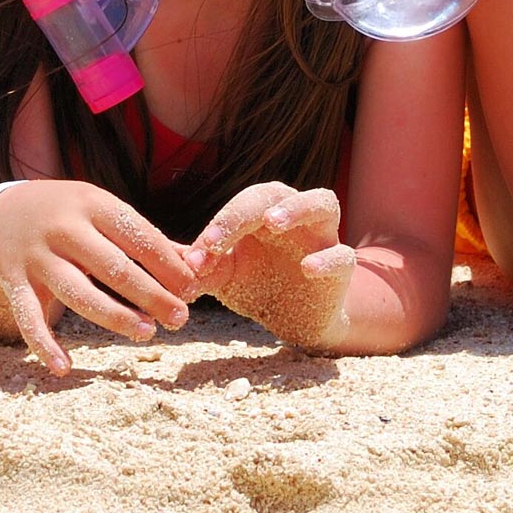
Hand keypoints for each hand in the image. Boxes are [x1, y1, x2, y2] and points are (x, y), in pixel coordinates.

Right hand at [0, 180, 194, 374]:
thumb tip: (197, 264)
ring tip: (147, 332)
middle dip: (151, 295)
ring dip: (114, 317)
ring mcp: (37, 257)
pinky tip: (65, 368)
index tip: (192, 289)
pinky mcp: (14, 282)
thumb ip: (145, 238)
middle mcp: (64, 229)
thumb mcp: (103, 211)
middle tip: (180, 319)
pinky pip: (28, 318)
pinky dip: (44, 345)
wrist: (2, 211)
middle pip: (113, 267)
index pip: (137, 235)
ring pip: (78, 293)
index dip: (167, 264)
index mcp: (92, 205)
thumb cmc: (69, 213)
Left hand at [184, 182, 354, 350]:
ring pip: (323, 202)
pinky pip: (344, 255)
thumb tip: (168, 257)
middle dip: (244, 211)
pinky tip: (308, 268)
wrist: (295, 320)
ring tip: (273, 221)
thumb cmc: (257, 283)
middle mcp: (295, 215)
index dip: (221, 223)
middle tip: (219, 236)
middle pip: (275, 193)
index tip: (200, 250)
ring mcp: (322, 237)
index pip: (242, 204)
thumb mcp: (224, 276)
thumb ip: (201, 266)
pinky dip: (328, 258)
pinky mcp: (342, 268)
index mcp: (263, 212)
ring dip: (297, 207)